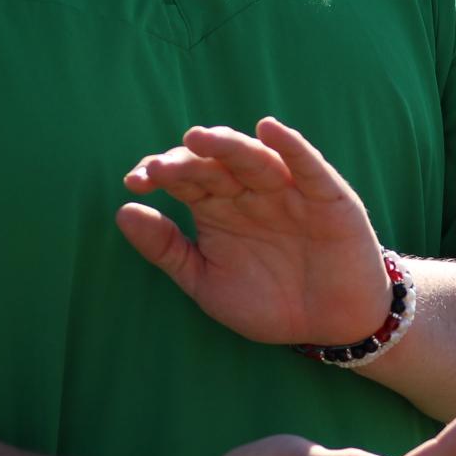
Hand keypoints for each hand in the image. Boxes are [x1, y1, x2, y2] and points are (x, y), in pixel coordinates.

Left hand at [119, 119, 391, 345]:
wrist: (333, 325)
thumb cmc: (270, 302)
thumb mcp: (207, 282)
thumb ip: (167, 249)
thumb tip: (123, 212)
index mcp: (218, 207)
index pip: (185, 178)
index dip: (160, 173)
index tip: (135, 180)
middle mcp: (250, 191)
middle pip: (215, 164)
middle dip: (187, 162)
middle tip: (160, 166)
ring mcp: (288, 190)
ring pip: (254, 158)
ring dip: (228, 146)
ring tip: (200, 138)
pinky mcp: (326, 195)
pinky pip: (306, 165)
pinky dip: (290, 145)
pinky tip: (268, 130)